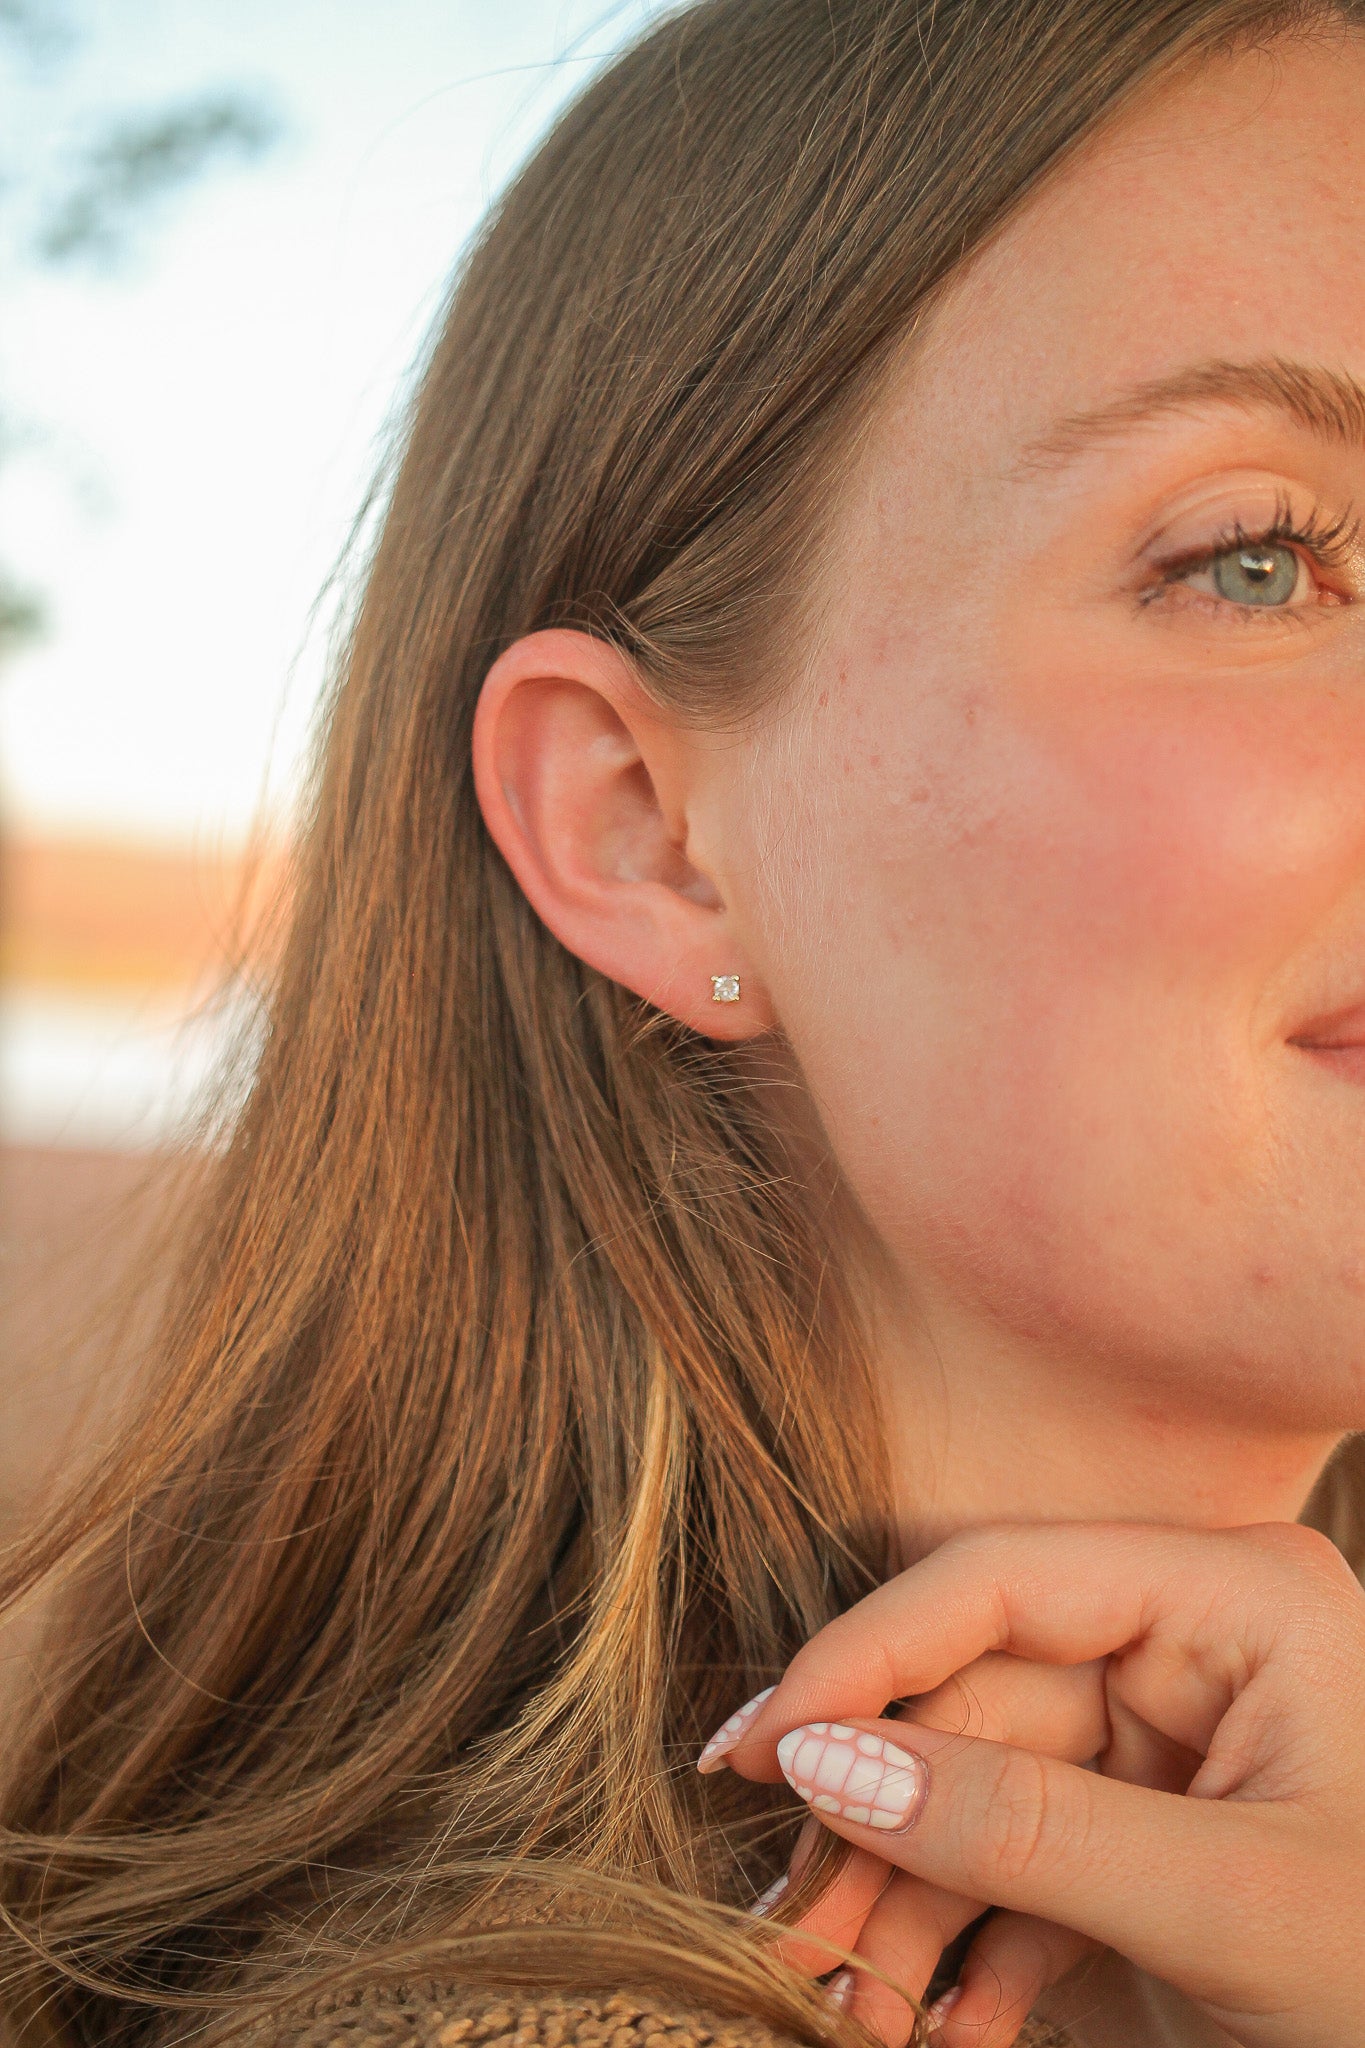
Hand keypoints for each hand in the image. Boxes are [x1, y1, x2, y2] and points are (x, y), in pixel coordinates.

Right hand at [698, 1521, 1364, 2047]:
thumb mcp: (1225, 1908)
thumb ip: (1022, 1829)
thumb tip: (826, 1760)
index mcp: (1234, 1600)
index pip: (1001, 1582)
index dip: (866, 1656)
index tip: (763, 1753)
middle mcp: (1188, 1647)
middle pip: (972, 1702)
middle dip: (880, 1829)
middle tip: (794, 1936)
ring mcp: (1167, 1742)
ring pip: (977, 1793)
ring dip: (907, 1909)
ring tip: (853, 2013)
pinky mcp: (1150, 1835)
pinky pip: (1023, 1865)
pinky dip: (972, 1948)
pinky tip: (946, 2026)